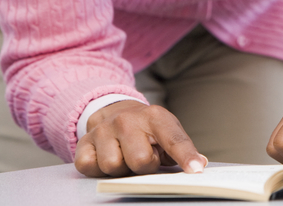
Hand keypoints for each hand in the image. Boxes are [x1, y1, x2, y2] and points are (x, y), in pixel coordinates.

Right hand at [74, 100, 207, 176]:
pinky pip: (90, 167)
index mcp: (155, 116)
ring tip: (125, 156)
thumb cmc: (146, 129)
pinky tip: (107, 156)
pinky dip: (98, 169)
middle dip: (144, 166)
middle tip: (144, 157)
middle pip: (140, 161)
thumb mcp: (167, 131)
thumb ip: (182, 148)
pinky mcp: (84, 142)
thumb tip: (199, 164)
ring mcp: (103, 130)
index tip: (195, 169)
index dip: (185, 156)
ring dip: (121, 169)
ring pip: (113, 166)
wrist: (115, 112)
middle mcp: (127, 120)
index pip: (173, 139)